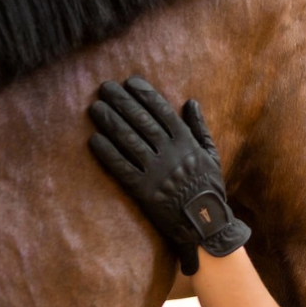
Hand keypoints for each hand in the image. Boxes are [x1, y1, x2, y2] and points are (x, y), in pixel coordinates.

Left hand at [88, 76, 250, 274]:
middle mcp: (171, 153)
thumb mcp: (211, 155)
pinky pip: (122, 168)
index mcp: (187, 142)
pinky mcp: (143, 191)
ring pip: (129, 141)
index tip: (130, 81)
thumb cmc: (209, 188)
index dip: (145, 94)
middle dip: (122, 101)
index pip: (163, 111)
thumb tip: (190, 102)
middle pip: (142, 121)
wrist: (206, 225)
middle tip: (104, 87)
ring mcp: (156, 172)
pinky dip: (107, 153)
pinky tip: (94, 140)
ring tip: (95, 108)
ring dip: (110, 122)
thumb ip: (199, 128)